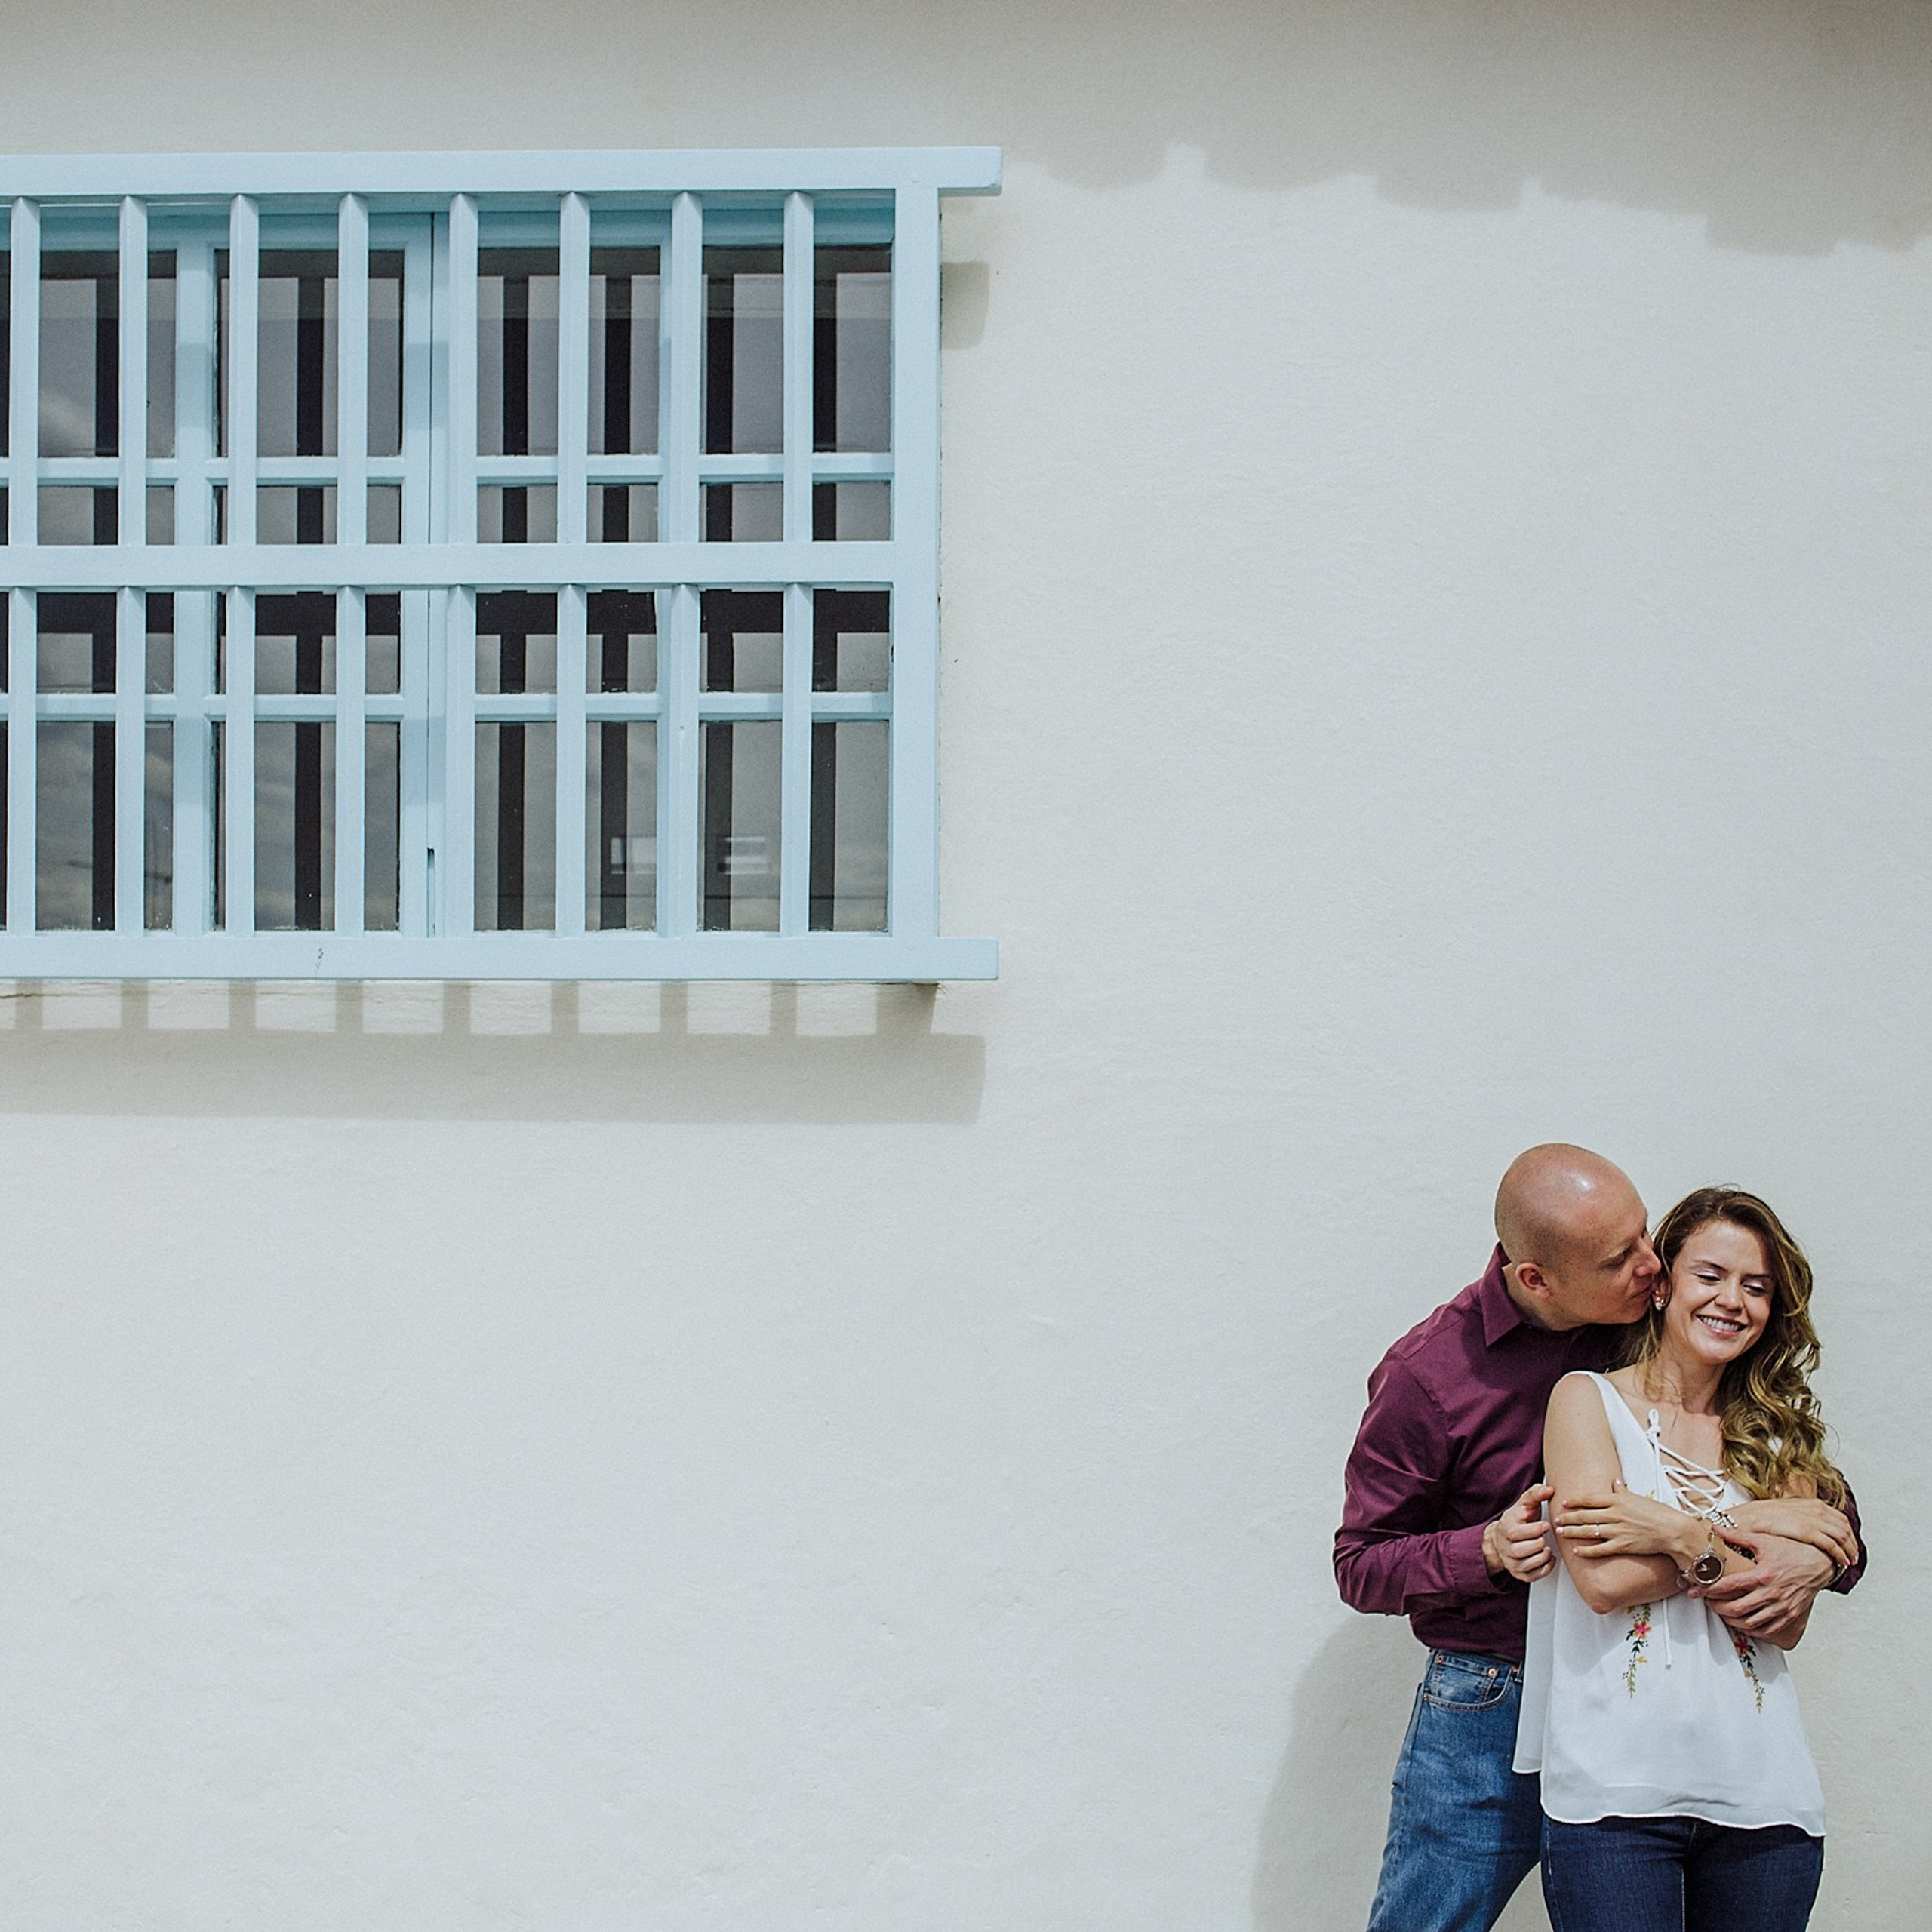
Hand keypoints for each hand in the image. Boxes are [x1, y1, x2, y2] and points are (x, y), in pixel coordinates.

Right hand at [1484, 1482, 1554, 1581]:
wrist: (1502, 1538)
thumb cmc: (1518, 1519)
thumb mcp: (1524, 1504)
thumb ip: (1536, 1494)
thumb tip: (1549, 1489)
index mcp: (1506, 1527)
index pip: (1517, 1532)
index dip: (1535, 1529)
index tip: (1546, 1525)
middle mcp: (1505, 1546)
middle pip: (1520, 1550)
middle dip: (1538, 1543)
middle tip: (1544, 1538)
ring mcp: (1510, 1561)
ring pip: (1525, 1565)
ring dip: (1541, 1557)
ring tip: (1546, 1548)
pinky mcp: (1518, 1573)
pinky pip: (1531, 1576)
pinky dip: (1544, 1569)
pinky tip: (1548, 1558)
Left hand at [1554, 1480, 1698, 1562]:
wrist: (1673, 1530)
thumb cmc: (1658, 1513)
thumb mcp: (1638, 1497)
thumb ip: (1622, 1491)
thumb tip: (1614, 1482)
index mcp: (1617, 1500)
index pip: (1589, 1498)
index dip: (1574, 1501)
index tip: (1564, 1502)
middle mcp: (1614, 1514)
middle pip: (1584, 1515)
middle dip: (1568, 1517)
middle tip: (1555, 1518)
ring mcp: (1617, 1531)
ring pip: (1588, 1531)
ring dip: (1572, 1532)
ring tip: (1560, 1532)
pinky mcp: (1622, 1545)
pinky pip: (1600, 1549)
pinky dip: (1587, 1551)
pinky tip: (1576, 1551)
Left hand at [1691, 1533, 1832, 1645]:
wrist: (1819, 1564)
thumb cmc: (1791, 1551)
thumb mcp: (1763, 1541)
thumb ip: (1737, 1536)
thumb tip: (1714, 1528)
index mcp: (1763, 1575)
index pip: (1730, 1585)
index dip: (1710, 1589)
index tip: (1696, 1590)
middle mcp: (1772, 1594)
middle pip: (1737, 1608)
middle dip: (1717, 1607)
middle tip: (1705, 1601)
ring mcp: (1781, 1607)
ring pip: (1750, 1622)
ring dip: (1731, 1620)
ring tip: (1719, 1611)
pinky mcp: (1789, 1616)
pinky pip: (1767, 1629)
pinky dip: (1750, 1629)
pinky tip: (1740, 1622)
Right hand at [1724, 1498, 1857, 1573]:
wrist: (1747, 1519)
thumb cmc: (1763, 1518)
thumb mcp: (1788, 1512)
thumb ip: (1804, 1518)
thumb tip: (1814, 1530)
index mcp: (1812, 1503)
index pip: (1840, 1518)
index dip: (1849, 1533)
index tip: (1849, 1544)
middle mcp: (1816, 1509)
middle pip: (1845, 1527)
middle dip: (1852, 1543)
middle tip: (1853, 1556)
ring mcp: (1812, 1519)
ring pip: (1842, 1536)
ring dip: (1849, 1550)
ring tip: (1849, 1562)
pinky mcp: (1807, 1530)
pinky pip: (1831, 1544)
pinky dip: (1839, 1554)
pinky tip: (1841, 1562)